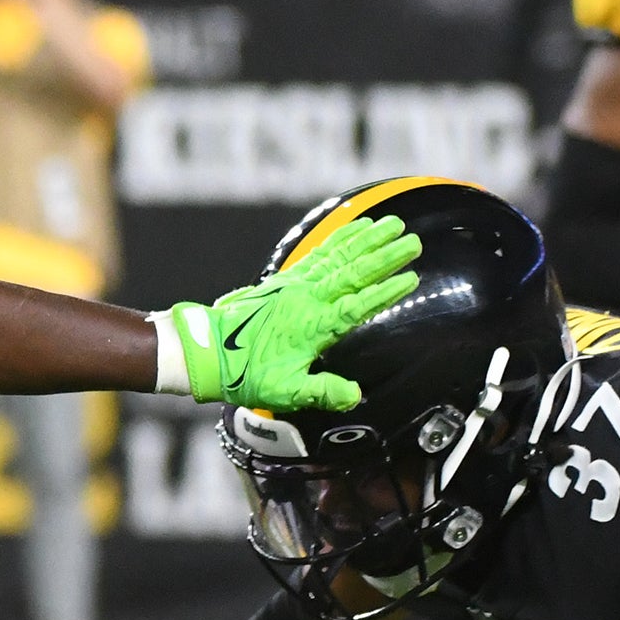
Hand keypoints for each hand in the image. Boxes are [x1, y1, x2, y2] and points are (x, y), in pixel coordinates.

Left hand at [170, 215, 421, 410]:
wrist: (206, 350)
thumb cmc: (246, 374)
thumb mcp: (284, 391)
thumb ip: (321, 392)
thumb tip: (353, 395)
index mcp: (313, 326)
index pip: (356, 307)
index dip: (384, 293)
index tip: (410, 278)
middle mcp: (307, 300)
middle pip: (353, 274)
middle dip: (384, 257)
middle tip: (414, 241)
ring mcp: (296, 286)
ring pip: (338, 257)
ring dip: (367, 240)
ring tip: (393, 224)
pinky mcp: (285, 280)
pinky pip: (319, 254)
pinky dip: (341, 239)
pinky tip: (357, 226)